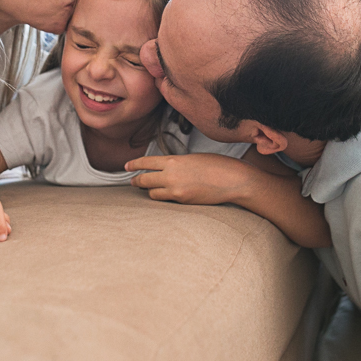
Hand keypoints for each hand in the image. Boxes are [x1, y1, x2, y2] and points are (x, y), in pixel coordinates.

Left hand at [126, 154, 251, 204]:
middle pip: (144, 179)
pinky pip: (166, 201)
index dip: (134, 164)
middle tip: (133, 181)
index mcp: (174, 160)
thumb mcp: (193, 159)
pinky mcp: (182, 201)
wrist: (233, 180)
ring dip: (151, 191)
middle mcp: (171, 175)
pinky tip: (168, 196)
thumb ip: (177, 164)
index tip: (127, 166)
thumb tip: (167, 169)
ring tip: (152, 189)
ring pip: (152, 193)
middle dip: (137, 181)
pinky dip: (164, 198)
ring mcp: (176, 190)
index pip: (146, 162)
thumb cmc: (218, 166)